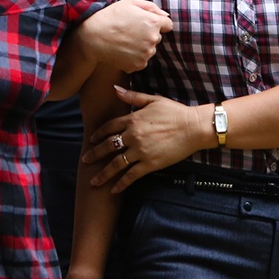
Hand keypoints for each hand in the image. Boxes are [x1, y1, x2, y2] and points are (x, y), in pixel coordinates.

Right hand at [78, 0, 171, 73]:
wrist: (93, 37)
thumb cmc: (110, 17)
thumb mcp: (129, 3)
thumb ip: (151, 7)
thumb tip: (165, 15)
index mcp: (153, 22)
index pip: (168, 25)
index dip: (157, 23)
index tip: (145, 23)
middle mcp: (153, 39)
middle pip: (157, 38)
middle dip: (147, 35)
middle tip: (130, 31)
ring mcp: (146, 54)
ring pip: (149, 50)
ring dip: (141, 47)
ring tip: (124, 41)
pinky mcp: (139, 65)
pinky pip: (141, 60)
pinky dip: (134, 57)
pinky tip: (122, 50)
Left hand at [82, 86, 203, 192]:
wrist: (193, 128)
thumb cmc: (175, 112)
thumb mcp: (152, 100)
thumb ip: (132, 97)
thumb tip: (114, 88)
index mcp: (132, 119)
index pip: (109, 127)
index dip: (98, 134)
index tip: (92, 140)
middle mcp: (133, 136)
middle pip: (108, 146)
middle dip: (94, 154)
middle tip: (85, 160)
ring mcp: (140, 151)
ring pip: (116, 164)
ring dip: (103, 174)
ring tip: (94, 181)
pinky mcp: (150, 164)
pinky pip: (131, 176)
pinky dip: (121, 183)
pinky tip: (114, 190)